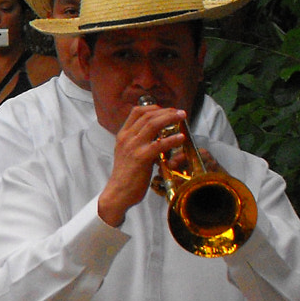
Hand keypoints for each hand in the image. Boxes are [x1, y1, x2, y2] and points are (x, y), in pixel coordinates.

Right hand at [97, 103, 186, 226]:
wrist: (117, 193)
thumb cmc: (125, 175)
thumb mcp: (127, 153)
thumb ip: (138, 142)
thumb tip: (156, 136)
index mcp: (123, 135)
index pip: (136, 111)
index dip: (153, 107)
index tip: (166, 110)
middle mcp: (126, 138)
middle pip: (147, 115)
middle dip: (166, 111)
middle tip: (179, 112)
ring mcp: (133, 147)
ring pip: (153, 124)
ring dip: (170, 118)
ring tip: (182, 117)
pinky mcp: (141, 158)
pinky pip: (159, 144)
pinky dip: (172, 139)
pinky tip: (181, 137)